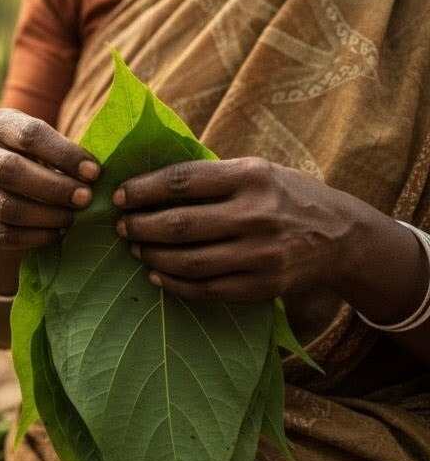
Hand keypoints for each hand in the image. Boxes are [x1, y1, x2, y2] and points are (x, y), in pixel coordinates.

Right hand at [0, 109, 99, 251]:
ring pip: (5, 206)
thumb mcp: (47, 147)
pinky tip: (55, 235)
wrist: (3, 191)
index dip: (64, 154)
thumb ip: (66, 156)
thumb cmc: (37, 161)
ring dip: (45, 216)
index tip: (94, 173)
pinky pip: (0, 233)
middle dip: (54, 187)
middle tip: (85, 199)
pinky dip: (32, 237)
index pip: (30, 134)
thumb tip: (94, 176)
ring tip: (71, 219)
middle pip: (10, 170)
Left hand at [111, 156, 359, 302]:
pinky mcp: (264, 286)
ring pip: (189, 261)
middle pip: (179, 224)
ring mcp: (261, 254)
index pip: (181, 181)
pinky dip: (174, 284)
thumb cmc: (284, 195)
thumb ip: (210, 176)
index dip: (142, 190)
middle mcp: (257, 214)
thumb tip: (145, 181)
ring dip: (152, 257)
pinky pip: (207, 290)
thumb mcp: (256, 171)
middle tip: (120, 227)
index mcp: (250, 176)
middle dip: (139, 227)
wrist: (342, 236)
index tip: (118, 196)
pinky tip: (156, 275)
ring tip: (135, 250)